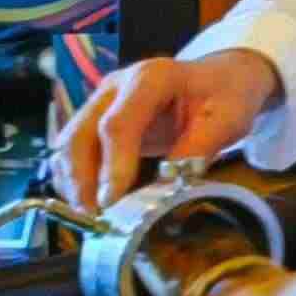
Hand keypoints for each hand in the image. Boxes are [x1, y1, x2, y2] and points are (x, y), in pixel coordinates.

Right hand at [49, 50, 279, 211]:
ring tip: (89, 216)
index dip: (112, 165)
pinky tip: (86, 203)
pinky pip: (71, 150)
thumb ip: (199, 147)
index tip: (112, 201)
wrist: (221, 78)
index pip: (119, 123)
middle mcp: (116, 86)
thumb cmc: (225, 96)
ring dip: (72, 182)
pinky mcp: (94, 118)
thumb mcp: (227, 118)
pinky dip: (71, 178)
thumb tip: (169, 183)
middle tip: (94, 218)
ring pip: (69, 143)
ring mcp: (100, 101)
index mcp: (151, 78)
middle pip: (81, 133)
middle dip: (82, 179)